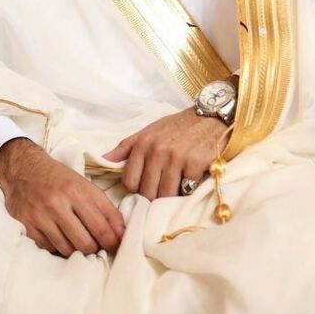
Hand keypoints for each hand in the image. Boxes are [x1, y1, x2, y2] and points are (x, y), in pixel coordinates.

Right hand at [0, 138, 124, 255]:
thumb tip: (121, 234)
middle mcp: (58, 203)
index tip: (117, 245)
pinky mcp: (27, 225)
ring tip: (78, 240)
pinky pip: (50, 248)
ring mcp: (41, 215)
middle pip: (85, 243)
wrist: (23, 168)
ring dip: (77, 250)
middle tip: (97, 245)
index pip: (101, 226)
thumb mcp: (84, 185)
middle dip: (95, 248)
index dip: (112, 241)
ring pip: (68, 249)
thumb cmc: (58, 178)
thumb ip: (105, 208)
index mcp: (76, 190)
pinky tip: (60, 237)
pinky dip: (58, 247)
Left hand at [103, 108, 226, 199]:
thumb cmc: (178, 126)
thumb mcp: (150, 130)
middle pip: (147, 192)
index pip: (129, 182)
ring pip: (165, 195)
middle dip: (154, 196)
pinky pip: (186, 190)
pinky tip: (191, 181)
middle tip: (163, 190)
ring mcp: (176, 158)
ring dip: (170, 196)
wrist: (211, 117)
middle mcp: (157, 151)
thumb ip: (126, 147)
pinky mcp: (195, 164)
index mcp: (143, 144)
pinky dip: (188, 190)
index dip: (137, 188)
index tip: (147, 185)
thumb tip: (104, 160)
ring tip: (176, 188)